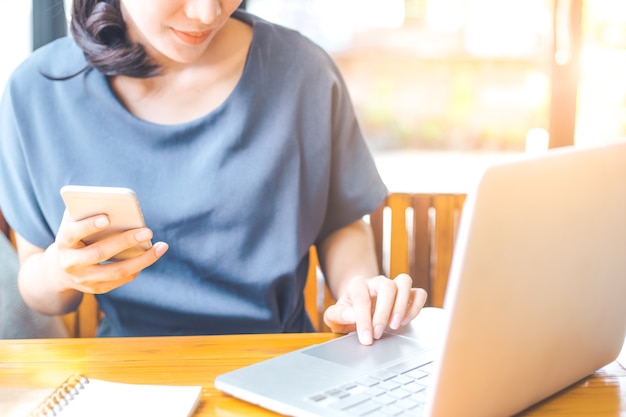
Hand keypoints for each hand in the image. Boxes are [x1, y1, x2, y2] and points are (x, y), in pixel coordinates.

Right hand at [47, 211, 167, 293]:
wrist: (60, 269)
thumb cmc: (74, 237)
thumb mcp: (74, 224)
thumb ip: (86, 212)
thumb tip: (113, 204)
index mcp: (63, 243)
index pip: (72, 233)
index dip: (88, 226)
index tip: (107, 218)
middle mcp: (70, 263)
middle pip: (100, 253)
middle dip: (125, 241)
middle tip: (148, 231)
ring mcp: (83, 279)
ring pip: (116, 271)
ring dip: (142, 259)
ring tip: (161, 247)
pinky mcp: (96, 289)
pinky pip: (121, 279)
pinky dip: (138, 267)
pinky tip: (152, 255)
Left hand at [322, 273, 426, 344]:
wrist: (358, 305)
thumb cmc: (347, 312)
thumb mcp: (334, 316)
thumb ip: (337, 315)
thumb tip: (351, 316)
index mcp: (357, 285)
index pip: (362, 298)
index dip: (364, 319)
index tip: (366, 338)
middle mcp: (377, 282)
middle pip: (387, 287)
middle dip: (384, 313)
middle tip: (378, 334)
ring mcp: (394, 285)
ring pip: (404, 282)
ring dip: (402, 305)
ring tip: (395, 325)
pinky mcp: (407, 293)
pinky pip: (419, 293)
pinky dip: (416, 306)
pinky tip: (405, 321)